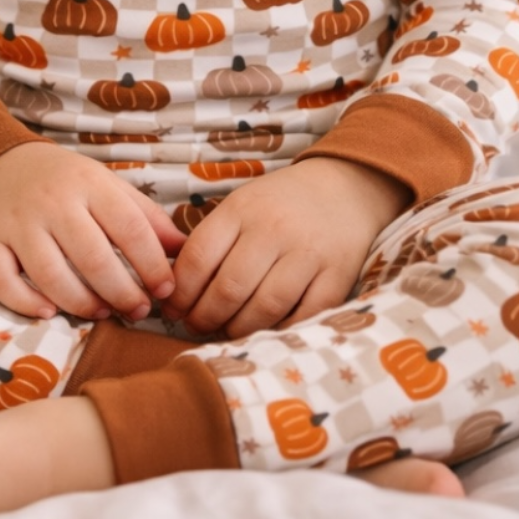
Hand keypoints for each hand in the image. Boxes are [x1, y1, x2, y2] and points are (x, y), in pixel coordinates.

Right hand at [0, 144, 186, 323]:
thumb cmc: (61, 180)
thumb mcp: (105, 184)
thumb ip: (144, 216)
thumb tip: (183, 249)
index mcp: (87, 183)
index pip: (129, 227)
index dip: (152, 264)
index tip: (166, 289)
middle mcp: (52, 202)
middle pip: (92, 257)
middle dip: (122, 292)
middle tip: (138, 311)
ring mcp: (17, 223)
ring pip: (50, 274)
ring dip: (81, 303)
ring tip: (102, 312)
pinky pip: (3, 281)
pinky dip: (24, 302)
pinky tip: (48, 312)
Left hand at [162, 159, 411, 339]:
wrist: (345, 188)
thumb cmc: (280, 204)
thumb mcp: (241, 206)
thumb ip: (211, 242)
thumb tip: (174, 290)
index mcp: (242, 209)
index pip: (198, 257)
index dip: (180, 291)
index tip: (173, 308)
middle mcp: (273, 229)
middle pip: (229, 288)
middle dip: (205, 317)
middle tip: (197, 326)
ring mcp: (308, 254)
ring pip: (264, 308)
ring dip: (238, 329)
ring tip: (227, 331)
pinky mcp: (337, 276)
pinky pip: (303, 317)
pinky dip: (280, 331)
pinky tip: (266, 330)